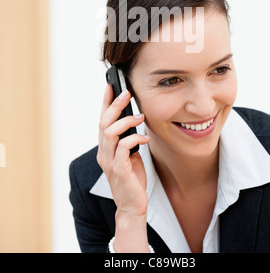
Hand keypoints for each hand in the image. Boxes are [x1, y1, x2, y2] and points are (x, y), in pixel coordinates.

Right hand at [97, 84, 149, 217]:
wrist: (132, 206)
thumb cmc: (132, 179)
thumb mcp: (130, 155)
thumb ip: (127, 140)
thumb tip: (134, 122)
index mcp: (105, 148)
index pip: (102, 120)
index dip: (105, 102)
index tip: (110, 85)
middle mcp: (103, 153)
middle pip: (104, 123)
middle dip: (115, 105)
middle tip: (127, 92)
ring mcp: (109, 162)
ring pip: (110, 132)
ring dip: (126, 121)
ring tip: (140, 117)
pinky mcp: (119, 170)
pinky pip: (124, 147)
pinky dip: (135, 138)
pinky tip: (145, 137)